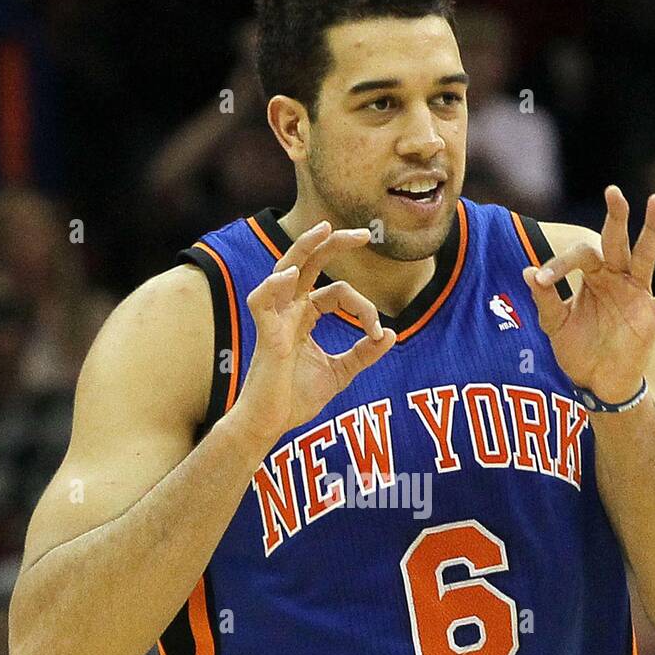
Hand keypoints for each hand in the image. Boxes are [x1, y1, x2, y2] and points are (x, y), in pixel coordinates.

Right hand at [231, 221, 394, 452]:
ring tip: (324, 229)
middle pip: (310, 264)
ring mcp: (276, 320)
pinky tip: (292, 275)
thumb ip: (364, 353)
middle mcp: (289, 311)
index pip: (338, 293)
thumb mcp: (340, 372)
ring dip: (304, 248)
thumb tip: (391, 334)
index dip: (364, 308)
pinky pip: (262, 302)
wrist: (270, 425)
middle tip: (365, 233)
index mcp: (305, 316)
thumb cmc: (296, 399)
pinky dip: (274, 286)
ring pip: (285, 270)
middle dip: (334, 245)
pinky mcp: (266, 336)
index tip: (377, 333)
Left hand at [523, 187, 654, 403]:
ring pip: (646, 257)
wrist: (596, 382)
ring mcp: (638, 295)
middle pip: (617, 241)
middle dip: (616, 218)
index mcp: (593, 276)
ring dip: (651, 230)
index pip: (580, 256)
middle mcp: (617, 278)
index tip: (540, 279)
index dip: (559, 265)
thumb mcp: (555, 325)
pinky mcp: (653, 317)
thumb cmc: (576, 349)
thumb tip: (526, 272)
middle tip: (613, 192)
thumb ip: (545, 300)